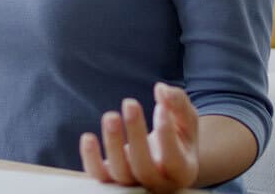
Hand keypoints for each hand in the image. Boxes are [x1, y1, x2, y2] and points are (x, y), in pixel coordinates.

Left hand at [78, 82, 198, 192]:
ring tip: (111, 116)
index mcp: (182, 171)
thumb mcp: (186, 119)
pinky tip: (88, 137)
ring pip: (121, 173)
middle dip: (135, 135)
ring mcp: (134, 185)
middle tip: (130, 103)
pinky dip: (91, 159)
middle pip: (144, 168)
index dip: (167, 135)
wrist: (164, 158)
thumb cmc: (178, 135)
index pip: (174, 160)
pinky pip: (99, 175)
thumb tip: (161, 89)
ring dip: (113, 143)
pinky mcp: (112, 180)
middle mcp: (158, 184)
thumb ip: (178, 103)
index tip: (160, 107)